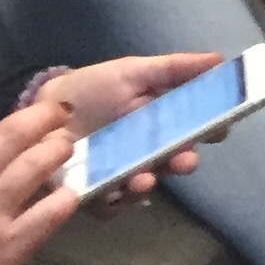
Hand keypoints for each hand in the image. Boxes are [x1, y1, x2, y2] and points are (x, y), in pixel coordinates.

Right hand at [0, 99, 86, 264]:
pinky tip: (72, 195)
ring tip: (69, 149)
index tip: (32, 125)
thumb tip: (3, 154)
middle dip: (44, 116)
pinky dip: (66, 198)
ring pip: (36, 164)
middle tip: (63, 116)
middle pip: (13, 133)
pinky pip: (50, 211)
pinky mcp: (11, 244)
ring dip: (60, 150)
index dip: (15, 123)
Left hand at [33, 52, 222, 212]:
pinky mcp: (99, 195)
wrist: (44, 112)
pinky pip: (113, 205)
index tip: (220, 128)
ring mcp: (126, 175)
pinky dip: (116, 200)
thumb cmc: (92, 90)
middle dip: (183, 162)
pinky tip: (114, 190)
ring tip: (144, 179)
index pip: (197, 130)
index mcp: (163, 123)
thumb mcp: (132, 72)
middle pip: (176, 161)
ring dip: (149, 183)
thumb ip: (174, 68)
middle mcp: (150, 152)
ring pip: (147, 185)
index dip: (212, 130)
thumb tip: (219, 60)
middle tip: (185, 160)